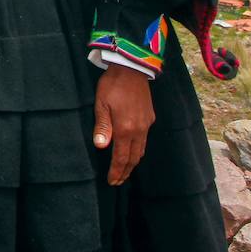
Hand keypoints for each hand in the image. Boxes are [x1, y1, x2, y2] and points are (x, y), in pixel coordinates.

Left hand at [92, 63, 154, 184]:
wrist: (131, 69)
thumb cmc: (112, 85)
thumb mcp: (101, 104)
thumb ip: (102, 127)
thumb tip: (100, 146)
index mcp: (125, 129)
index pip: (121, 157)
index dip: (117, 171)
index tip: (112, 181)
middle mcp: (139, 130)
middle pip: (133, 158)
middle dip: (125, 171)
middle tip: (118, 181)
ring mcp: (146, 125)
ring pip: (141, 150)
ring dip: (132, 162)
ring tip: (124, 170)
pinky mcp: (150, 118)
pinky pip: (145, 139)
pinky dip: (138, 150)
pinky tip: (132, 150)